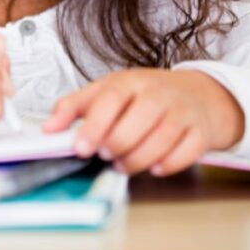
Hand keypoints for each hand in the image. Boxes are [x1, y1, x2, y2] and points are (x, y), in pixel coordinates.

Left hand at [42, 69, 244, 175]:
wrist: (196, 94)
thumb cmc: (145, 95)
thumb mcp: (107, 91)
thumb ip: (74, 107)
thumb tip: (48, 128)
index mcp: (130, 82)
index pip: (111, 98)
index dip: (94, 125)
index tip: (81, 148)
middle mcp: (158, 94)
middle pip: (138, 120)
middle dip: (117, 145)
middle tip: (104, 155)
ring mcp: (182, 112)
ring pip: (162, 138)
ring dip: (138, 159)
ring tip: (122, 165)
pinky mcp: (200, 132)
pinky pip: (188, 151)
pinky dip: (170, 164)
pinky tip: (155, 167)